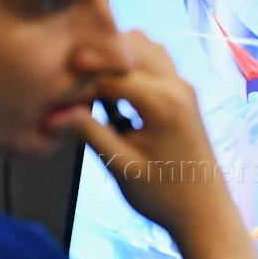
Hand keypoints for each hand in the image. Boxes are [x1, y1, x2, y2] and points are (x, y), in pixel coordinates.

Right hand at [66, 30, 236, 239]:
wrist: (206, 213)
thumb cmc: (165, 196)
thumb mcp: (121, 167)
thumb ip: (89, 133)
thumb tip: (52, 114)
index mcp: (162, 100)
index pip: (108, 72)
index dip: (77, 82)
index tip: (53, 97)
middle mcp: (177, 84)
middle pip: (126, 44)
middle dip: (96, 61)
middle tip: (70, 88)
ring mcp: (183, 86)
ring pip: (142, 46)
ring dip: (114, 61)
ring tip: (92, 93)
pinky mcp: (183, 94)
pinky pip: (153, 62)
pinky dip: (130, 69)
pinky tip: (114, 100)